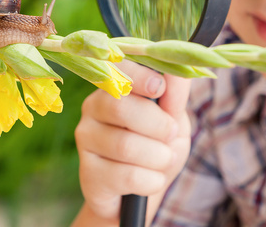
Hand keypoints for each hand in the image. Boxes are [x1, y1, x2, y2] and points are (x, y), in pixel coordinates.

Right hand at [73, 60, 191, 224]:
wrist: (142, 194)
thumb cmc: (158, 148)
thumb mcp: (174, 119)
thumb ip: (175, 95)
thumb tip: (178, 70)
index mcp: (113, 88)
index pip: (116, 71)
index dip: (138, 76)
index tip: (159, 87)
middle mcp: (92, 109)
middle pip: (121, 108)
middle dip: (158, 124)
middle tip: (171, 134)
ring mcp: (86, 141)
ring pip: (126, 145)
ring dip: (158, 156)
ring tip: (163, 159)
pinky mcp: (89, 174)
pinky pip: (127, 176)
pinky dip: (152, 180)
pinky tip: (151, 179)